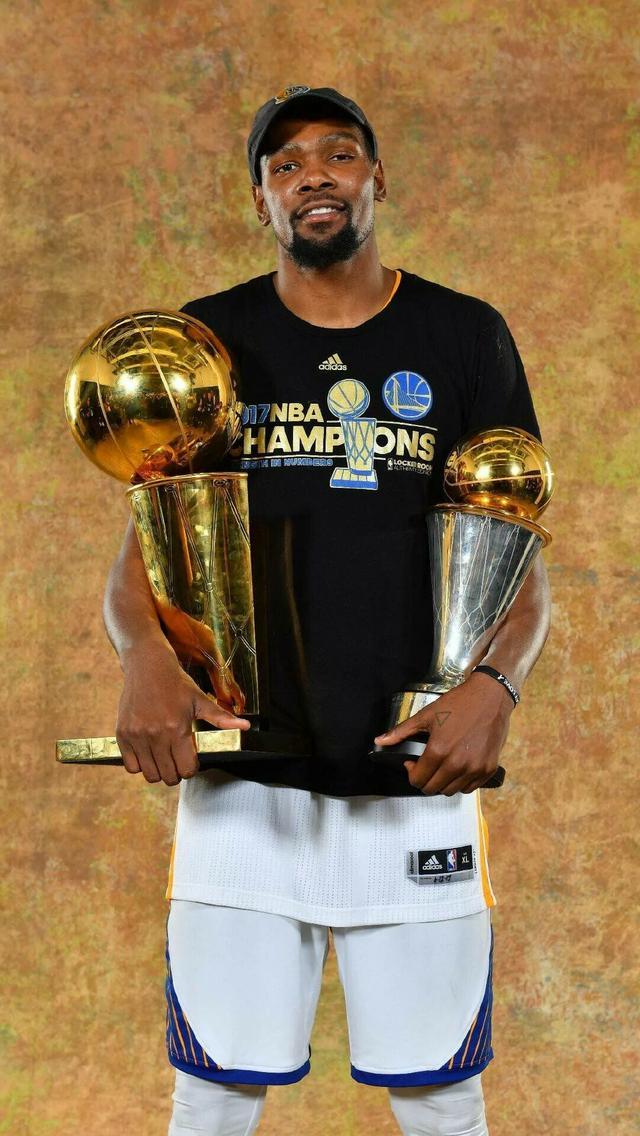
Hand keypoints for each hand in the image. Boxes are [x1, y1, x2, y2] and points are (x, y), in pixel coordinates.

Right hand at [116, 644, 249, 785]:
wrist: (147, 666)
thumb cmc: (176, 683)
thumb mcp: (200, 700)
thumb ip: (221, 718)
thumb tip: (245, 727)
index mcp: (177, 728)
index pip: (186, 768)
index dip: (191, 768)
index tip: (190, 759)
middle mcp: (155, 734)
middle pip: (168, 776)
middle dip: (176, 773)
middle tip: (178, 760)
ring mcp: (137, 736)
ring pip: (149, 774)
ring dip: (159, 771)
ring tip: (164, 757)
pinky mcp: (122, 735)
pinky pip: (131, 766)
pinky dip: (140, 765)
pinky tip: (148, 752)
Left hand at [373, 671, 513, 794]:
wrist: (490, 696)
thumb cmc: (460, 703)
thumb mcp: (426, 715)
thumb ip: (401, 732)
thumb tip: (380, 741)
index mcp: (439, 751)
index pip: (418, 780)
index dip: (411, 773)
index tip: (413, 763)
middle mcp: (457, 764)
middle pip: (433, 789)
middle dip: (425, 779)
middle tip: (427, 764)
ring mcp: (474, 768)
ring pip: (451, 791)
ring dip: (443, 782)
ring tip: (443, 764)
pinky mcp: (488, 769)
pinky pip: (469, 788)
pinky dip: (461, 782)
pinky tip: (458, 766)